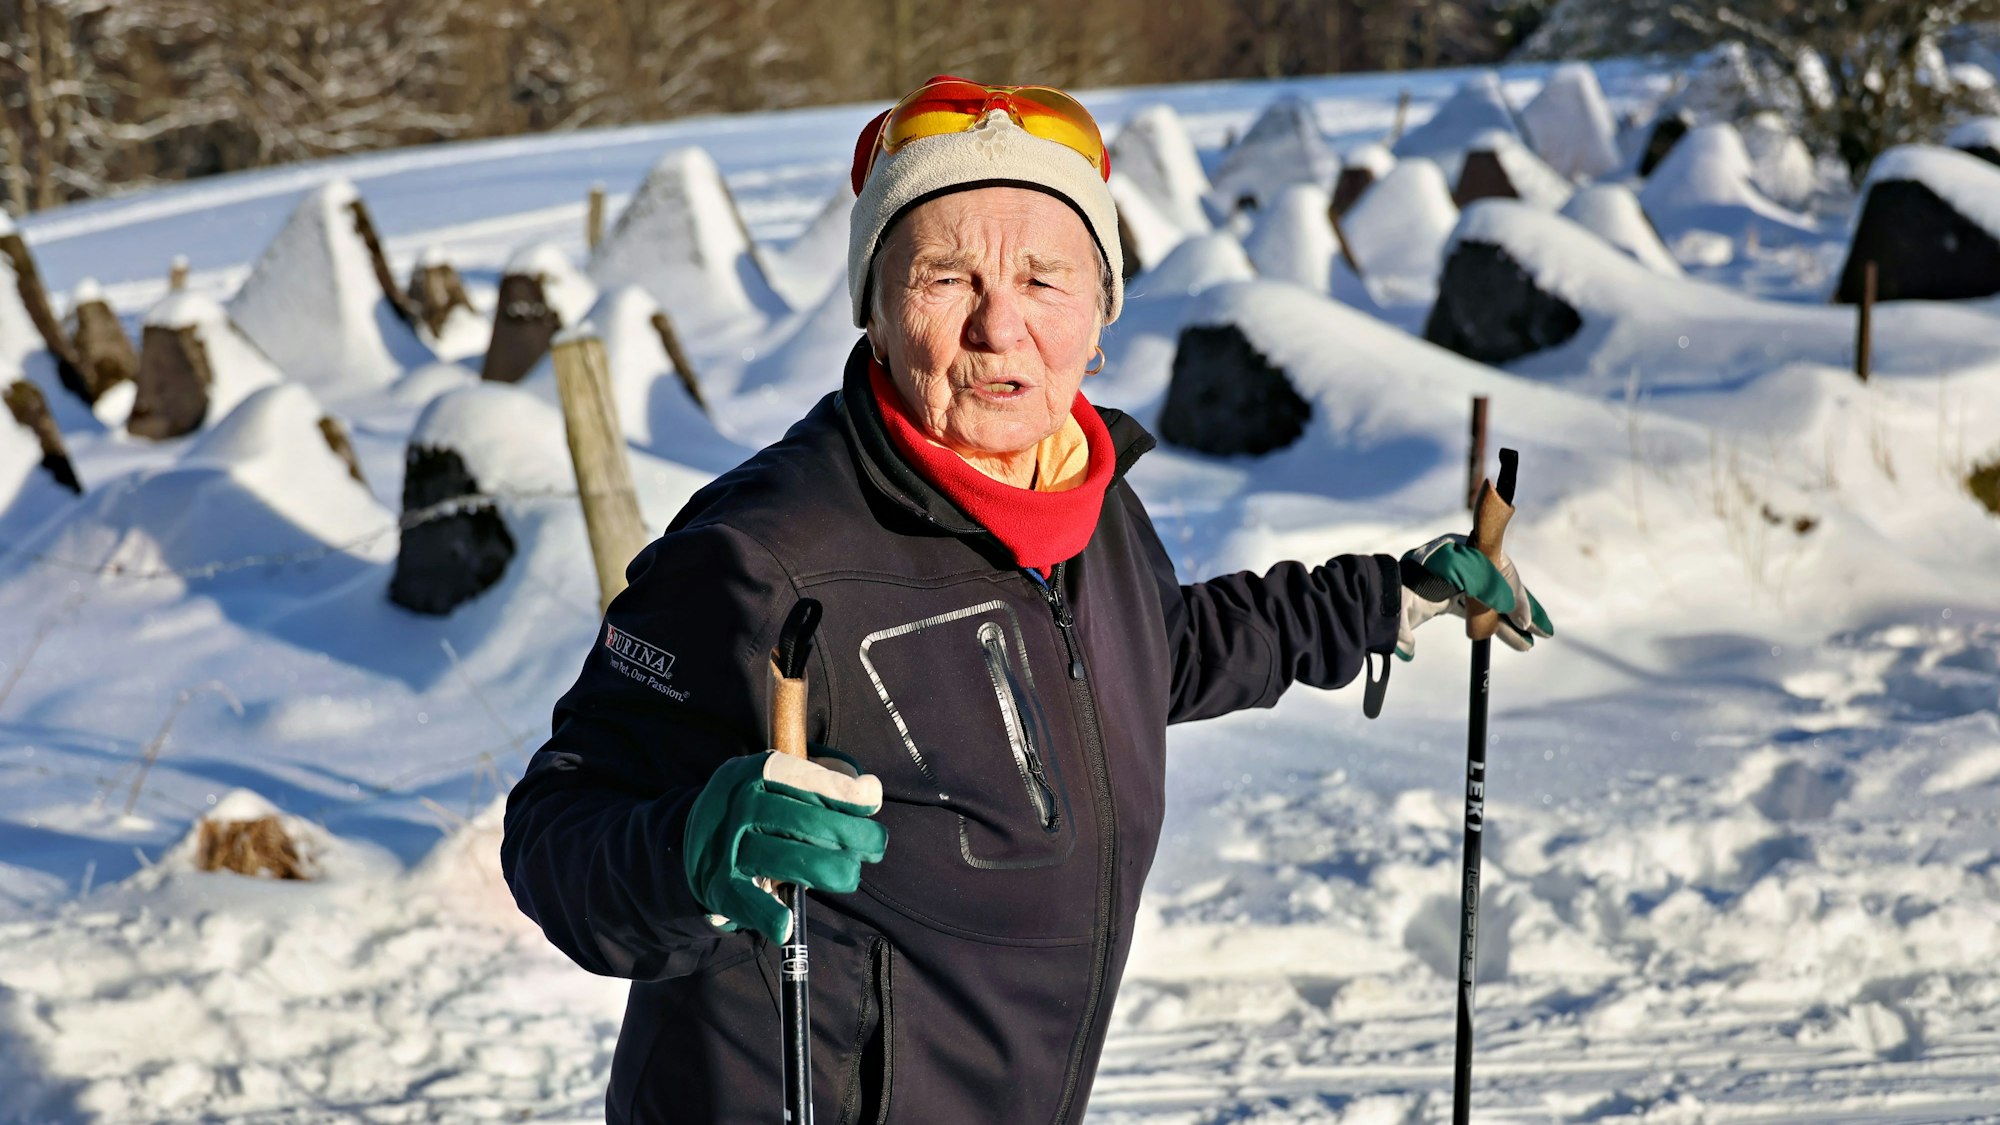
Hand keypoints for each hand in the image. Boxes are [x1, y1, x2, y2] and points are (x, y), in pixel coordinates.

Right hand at [683, 749, 887, 943]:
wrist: (692, 836)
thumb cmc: (759, 804)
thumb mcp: (779, 777)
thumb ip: (823, 775)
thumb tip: (868, 790)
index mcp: (755, 772)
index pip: (804, 779)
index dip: (843, 792)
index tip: (873, 799)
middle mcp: (739, 806)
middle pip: (801, 821)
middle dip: (849, 834)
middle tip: (877, 845)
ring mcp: (727, 847)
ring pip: (784, 859)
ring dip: (827, 870)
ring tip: (850, 875)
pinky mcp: (719, 886)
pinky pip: (746, 901)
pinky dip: (767, 915)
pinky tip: (787, 923)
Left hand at [1397, 534, 1553, 659]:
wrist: (1372, 592)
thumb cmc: (1387, 595)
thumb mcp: (1398, 606)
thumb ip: (1403, 625)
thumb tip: (1406, 649)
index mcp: (1452, 552)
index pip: (1491, 570)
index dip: (1509, 595)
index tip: (1522, 620)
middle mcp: (1460, 560)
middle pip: (1499, 580)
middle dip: (1521, 606)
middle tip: (1543, 630)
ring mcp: (1458, 577)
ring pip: (1494, 596)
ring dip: (1516, 617)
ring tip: (1539, 637)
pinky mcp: (1454, 594)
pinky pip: (1484, 608)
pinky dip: (1500, 624)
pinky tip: (1519, 640)